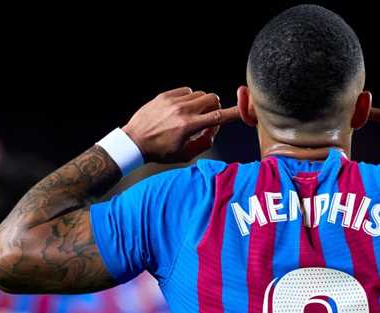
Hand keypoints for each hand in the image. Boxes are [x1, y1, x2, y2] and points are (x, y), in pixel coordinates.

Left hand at [122, 87, 239, 162]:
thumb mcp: (185, 155)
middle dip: (215, 108)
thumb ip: (205, 143)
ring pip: (200, 94)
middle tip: (208, 118)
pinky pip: (186, 90)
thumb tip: (213, 130)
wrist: (135, 141)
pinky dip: (189, 98)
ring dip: (202, 103)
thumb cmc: (160, 151)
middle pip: (212, 99)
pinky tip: (182, 108)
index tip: (245, 110)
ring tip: (193, 114)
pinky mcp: (165, 95)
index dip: (235, 113)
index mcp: (189, 127)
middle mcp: (183, 111)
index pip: (219, 117)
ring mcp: (173, 101)